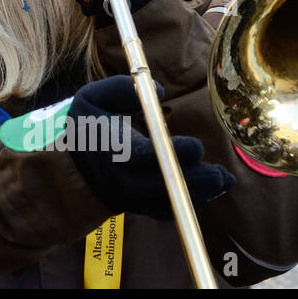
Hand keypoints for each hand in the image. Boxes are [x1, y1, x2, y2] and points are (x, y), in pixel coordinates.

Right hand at [67, 75, 234, 219]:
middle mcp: (123, 178)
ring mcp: (131, 197)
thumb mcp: (92, 98)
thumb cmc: (87, 128)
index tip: (196, 147)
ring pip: (170, 201)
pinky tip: (210, 190)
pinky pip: (168, 210)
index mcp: (112, 149)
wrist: (74, 168)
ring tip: (223, 180)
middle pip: (163, 186)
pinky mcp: (138, 207)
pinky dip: (190, 202)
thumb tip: (160, 91)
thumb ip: (122, 88)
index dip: (173, 154)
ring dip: (200, 193)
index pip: (144, 156)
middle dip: (196, 181)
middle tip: (221, 174)